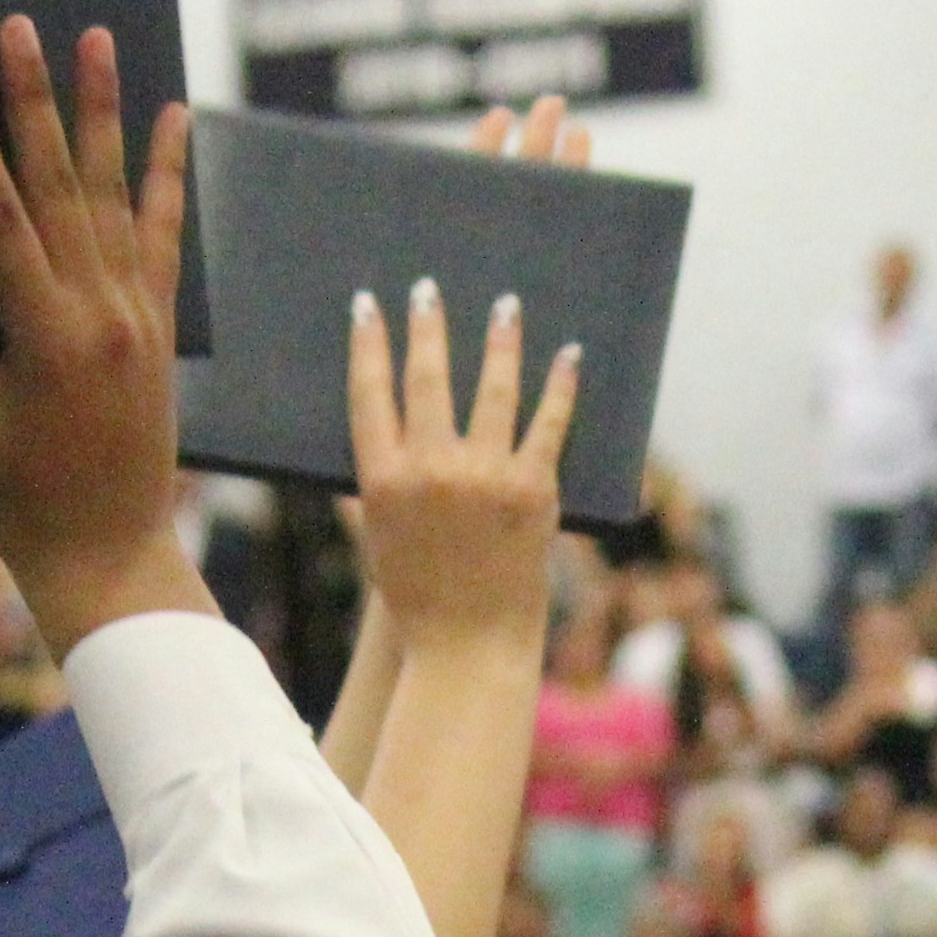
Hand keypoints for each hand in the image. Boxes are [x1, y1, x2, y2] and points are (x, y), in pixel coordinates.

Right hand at [0, 21, 209, 652]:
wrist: (106, 560)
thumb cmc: (17, 501)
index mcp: (44, 338)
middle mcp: (103, 316)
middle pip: (60, 186)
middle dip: (37, 99)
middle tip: (21, 25)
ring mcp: (141, 321)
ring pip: (116, 194)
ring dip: (104, 112)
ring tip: (102, 39)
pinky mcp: (163, 332)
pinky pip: (166, 236)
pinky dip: (168, 175)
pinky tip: (174, 119)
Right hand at [348, 276, 582, 669]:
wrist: (469, 647)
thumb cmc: (419, 599)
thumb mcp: (378, 540)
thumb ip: (374, 486)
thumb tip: (375, 433)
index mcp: (382, 481)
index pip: (369, 393)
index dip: (369, 345)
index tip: (369, 306)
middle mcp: (431, 471)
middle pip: (426, 379)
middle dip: (427, 327)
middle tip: (428, 290)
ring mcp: (484, 477)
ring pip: (492, 389)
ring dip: (499, 340)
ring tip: (505, 306)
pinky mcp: (532, 490)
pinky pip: (548, 425)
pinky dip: (560, 386)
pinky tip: (567, 356)